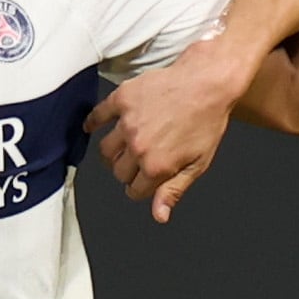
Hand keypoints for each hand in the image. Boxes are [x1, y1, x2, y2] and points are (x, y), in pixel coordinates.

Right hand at [86, 36, 245, 222]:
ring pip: (106, 150)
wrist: (207, 83)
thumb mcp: (198, 164)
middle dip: (128, 172)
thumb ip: (174, 190)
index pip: (134, 190)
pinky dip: (92, 123)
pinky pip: (97, 115)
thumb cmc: (207, 122)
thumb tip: (159, 216)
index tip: (144, 181)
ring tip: (123, 147)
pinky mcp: (122, 99)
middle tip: (139, 161)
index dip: (140, 188)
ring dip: (113, 153)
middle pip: (119, 172)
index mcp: (156, 166)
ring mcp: (127, 122)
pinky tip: (91, 127)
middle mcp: (138, 147)